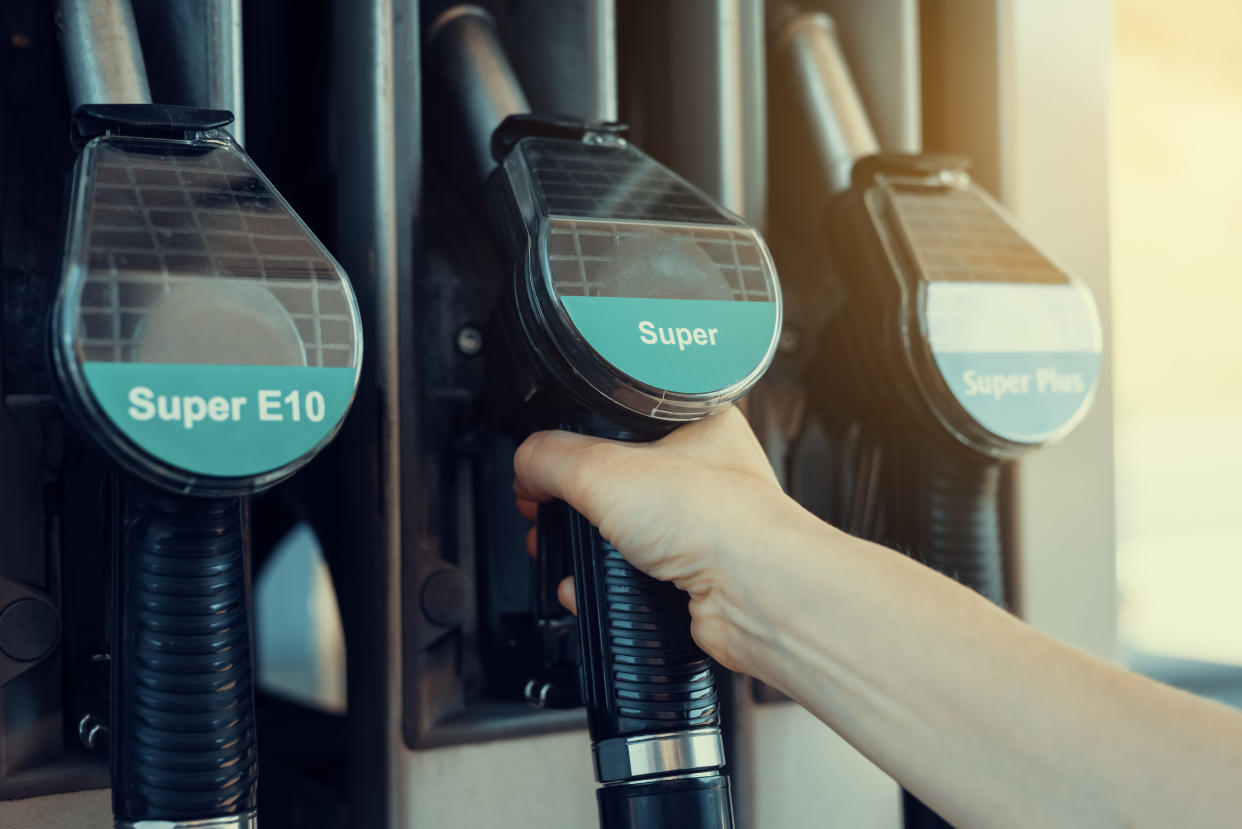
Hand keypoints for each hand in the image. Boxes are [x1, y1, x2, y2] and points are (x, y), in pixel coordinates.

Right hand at [513, 406, 820, 672]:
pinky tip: (589, 586)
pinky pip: (635, 573)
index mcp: (695, 421)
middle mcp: (704, 471)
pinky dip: (605, 582)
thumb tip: (525, 465)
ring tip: (560, 550)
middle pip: (614, 479)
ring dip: (585, 547)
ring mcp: (701, 525)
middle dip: (570, 503)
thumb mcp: (602, 469)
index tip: (542, 463)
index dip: (571, 439)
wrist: (755, 595)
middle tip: (544, 511)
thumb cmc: (717, 518)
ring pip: (623, 530)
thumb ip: (549, 458)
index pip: (617, 419)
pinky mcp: (695, 573)